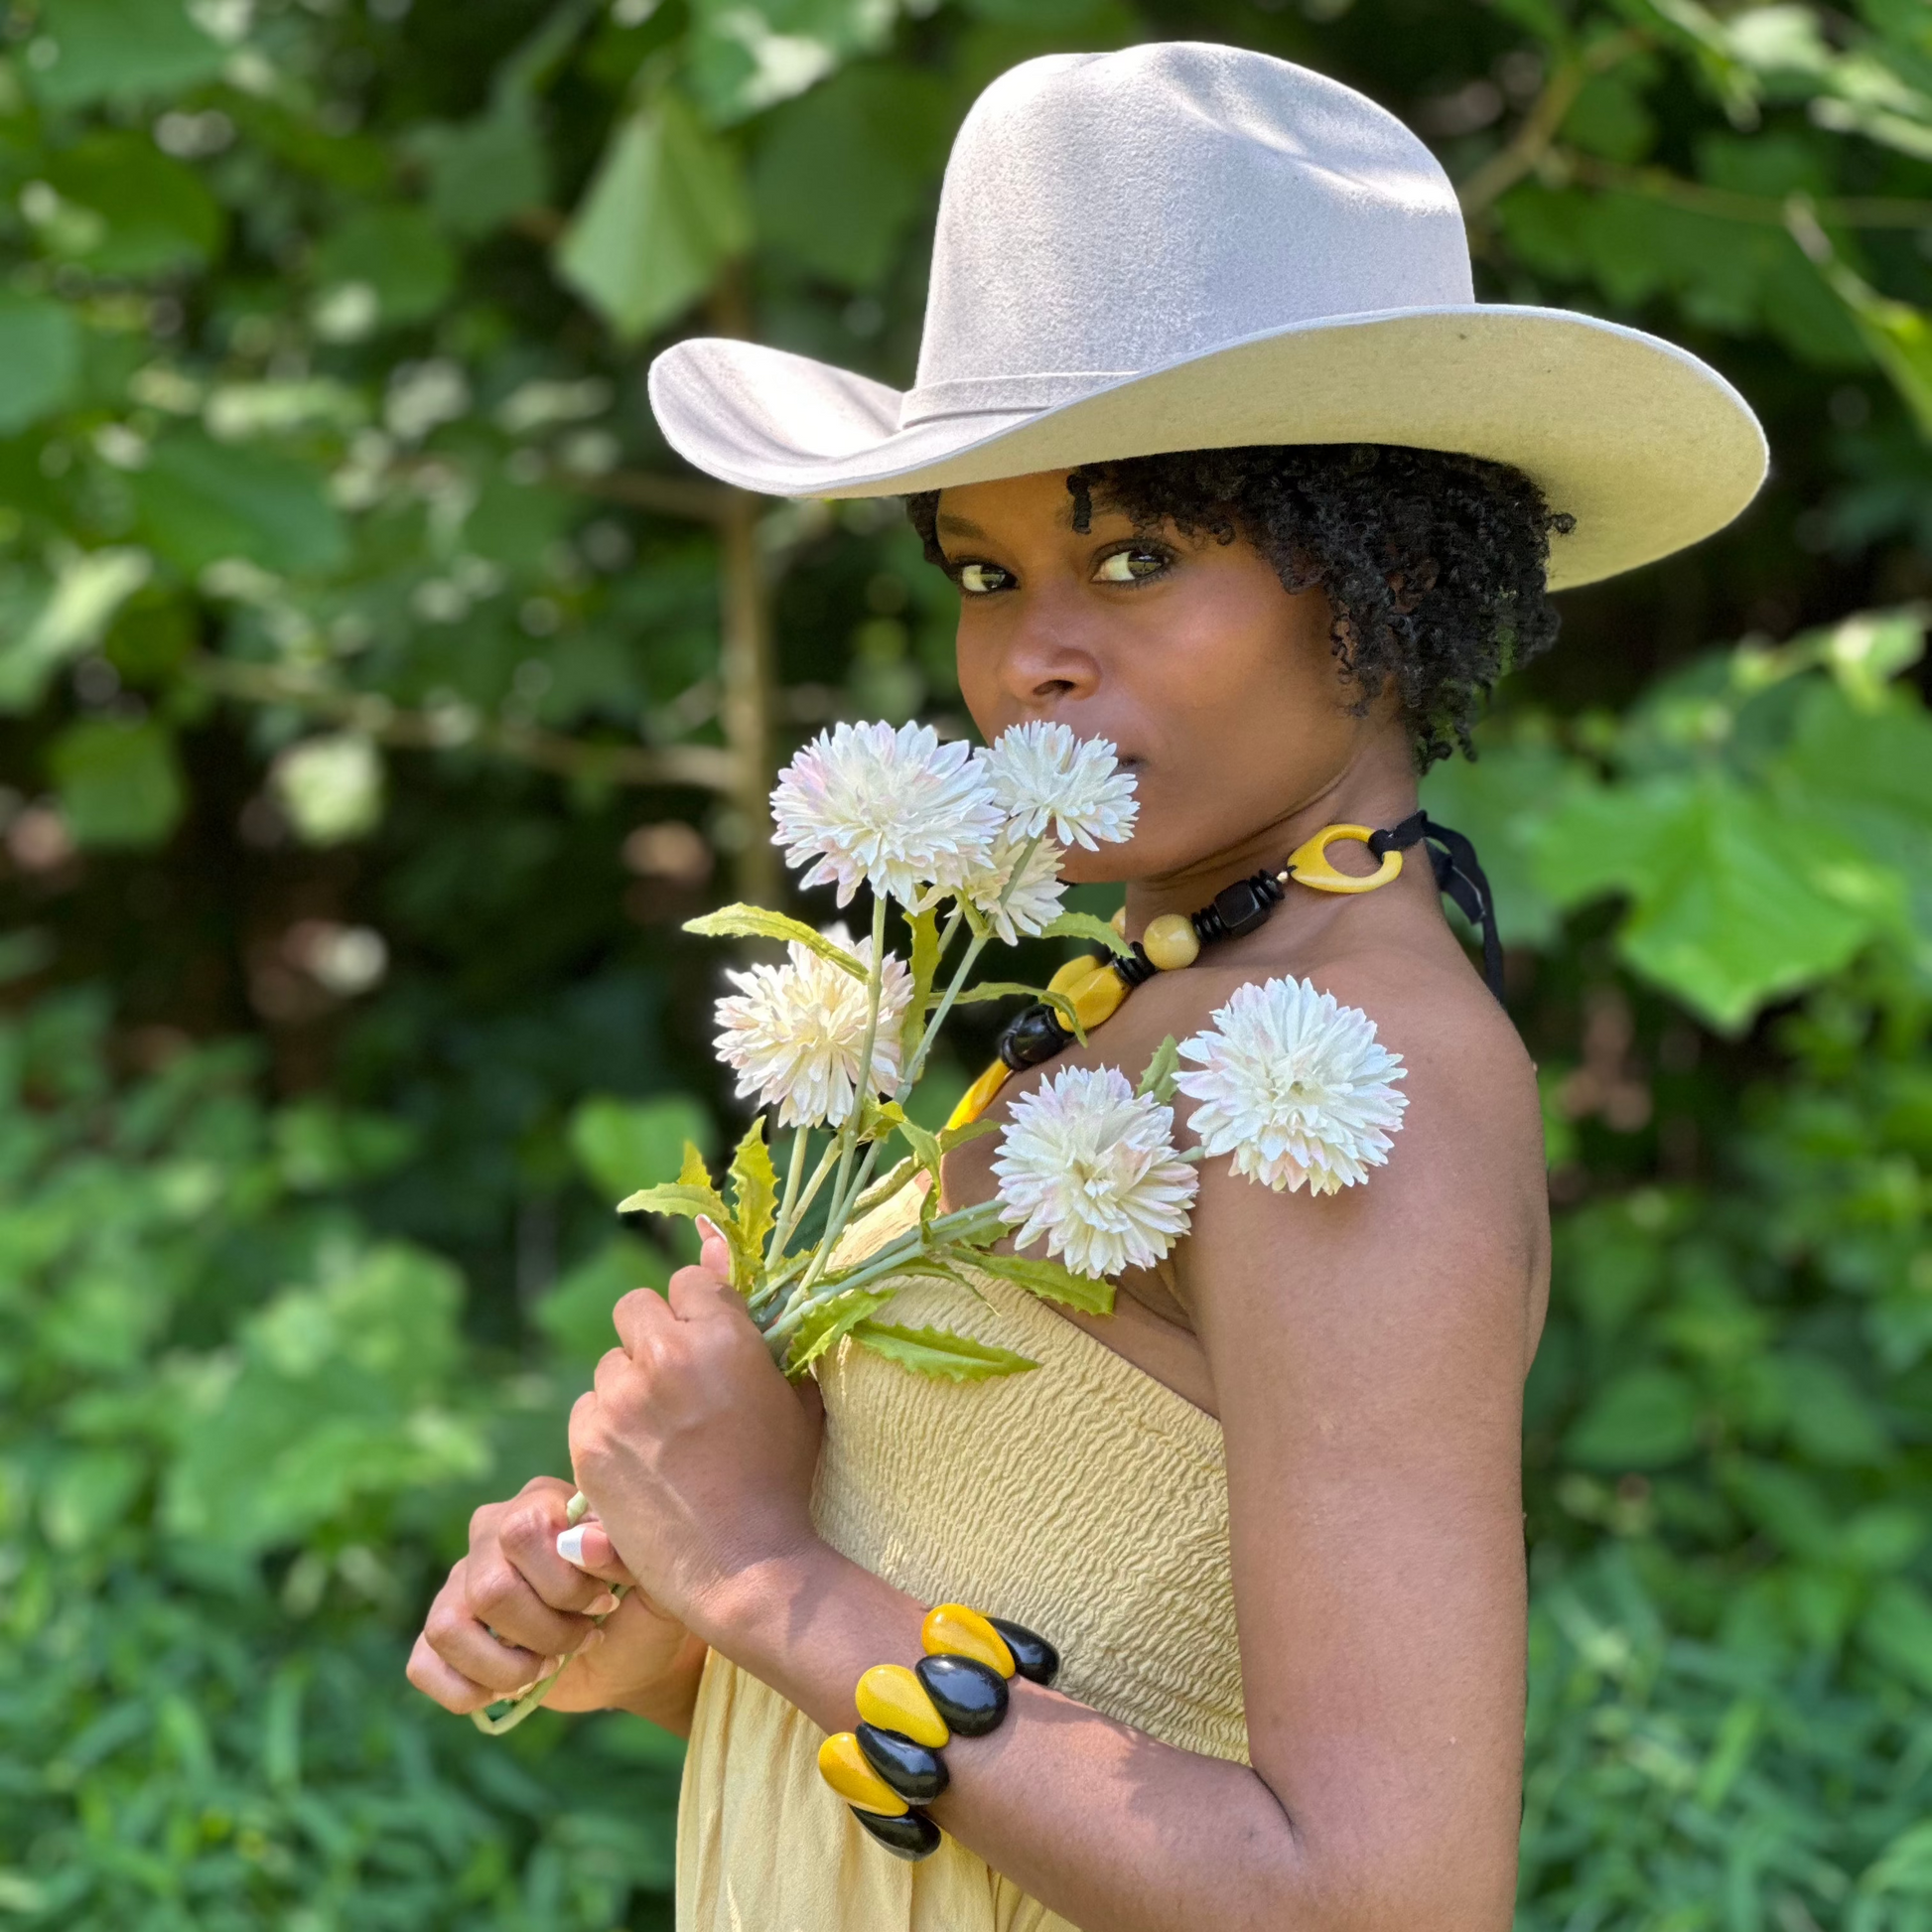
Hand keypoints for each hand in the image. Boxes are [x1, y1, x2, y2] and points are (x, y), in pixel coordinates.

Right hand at [406, 1474, 699, 1715]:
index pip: (522, 1531)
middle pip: (489, 1589)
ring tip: (547, 1668)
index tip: (604, 1605)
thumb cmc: (643, 1603)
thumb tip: (582, 1545)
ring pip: (448, 1627)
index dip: (563, 1583)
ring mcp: (459, 1585)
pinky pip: (422, 1663)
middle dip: (544, 1632)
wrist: (632, 1654)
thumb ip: (624, 1550)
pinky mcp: (443, 1637)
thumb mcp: (652, 1575)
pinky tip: (509, 1689)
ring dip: (506, 1666)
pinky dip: (466, 1690)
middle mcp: (489, 1534)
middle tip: (581, 1640)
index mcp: (539, 1503)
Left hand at [568, 1217, 825, 1641]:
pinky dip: (607, 1426)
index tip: (710, 1344)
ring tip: (663, 1433)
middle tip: (678, 1383)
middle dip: (654, 1336)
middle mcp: (664, 1356)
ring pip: (609, 1364)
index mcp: (722, 1335)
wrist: (747, 1567)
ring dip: (629, 1386)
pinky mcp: (589, 1443)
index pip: (690, 1281)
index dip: (700, 1312)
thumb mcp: (792, 1393)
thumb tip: (721, 1245)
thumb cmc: (785, 1479)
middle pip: (635, 1308)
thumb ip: (762, 1325)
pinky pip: (587, 1409)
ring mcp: (621, 1401)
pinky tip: (639, 1460)